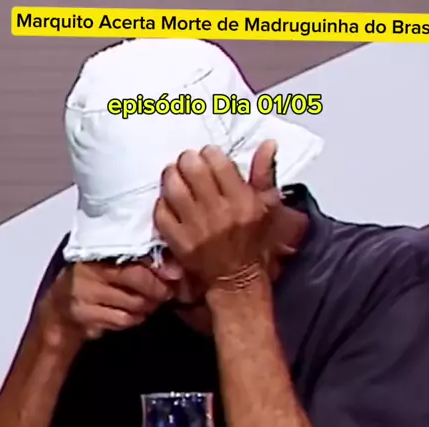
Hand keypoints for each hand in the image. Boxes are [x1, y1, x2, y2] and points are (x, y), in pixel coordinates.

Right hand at [38, 261, 173, 342]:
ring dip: (146, 307)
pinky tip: (127, 314)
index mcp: (100, 250)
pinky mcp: (85, 313)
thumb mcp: (114, 267)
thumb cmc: (94, 284)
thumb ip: (141, 263)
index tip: (175, 275)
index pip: (137, 254)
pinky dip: (132, 319)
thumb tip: (176, 270)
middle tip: (165, 294)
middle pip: (139, 279)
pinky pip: (124, 319)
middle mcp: (91, 267)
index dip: (161, 266)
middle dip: (158, 290)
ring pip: (135, 302)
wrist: (59, 310)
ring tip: (143, 304)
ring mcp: (85, 291)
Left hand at [154, 141, 278, 291]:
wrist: (238, 279)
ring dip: (171, 175)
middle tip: (188, 163)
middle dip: (188, 160)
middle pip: (192, 169)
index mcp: (243, 202)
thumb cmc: (254, 242)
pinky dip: (162, 202)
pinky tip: (169, 200)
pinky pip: (161, 213)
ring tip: (175, 175)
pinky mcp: (179, 242)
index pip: (218, 162)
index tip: (208, 157)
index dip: (209, 154)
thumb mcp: (266, 208)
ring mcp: (197, 229)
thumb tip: (267, 144)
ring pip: (174, 188)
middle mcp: (219, 213)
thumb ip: (264, 175)